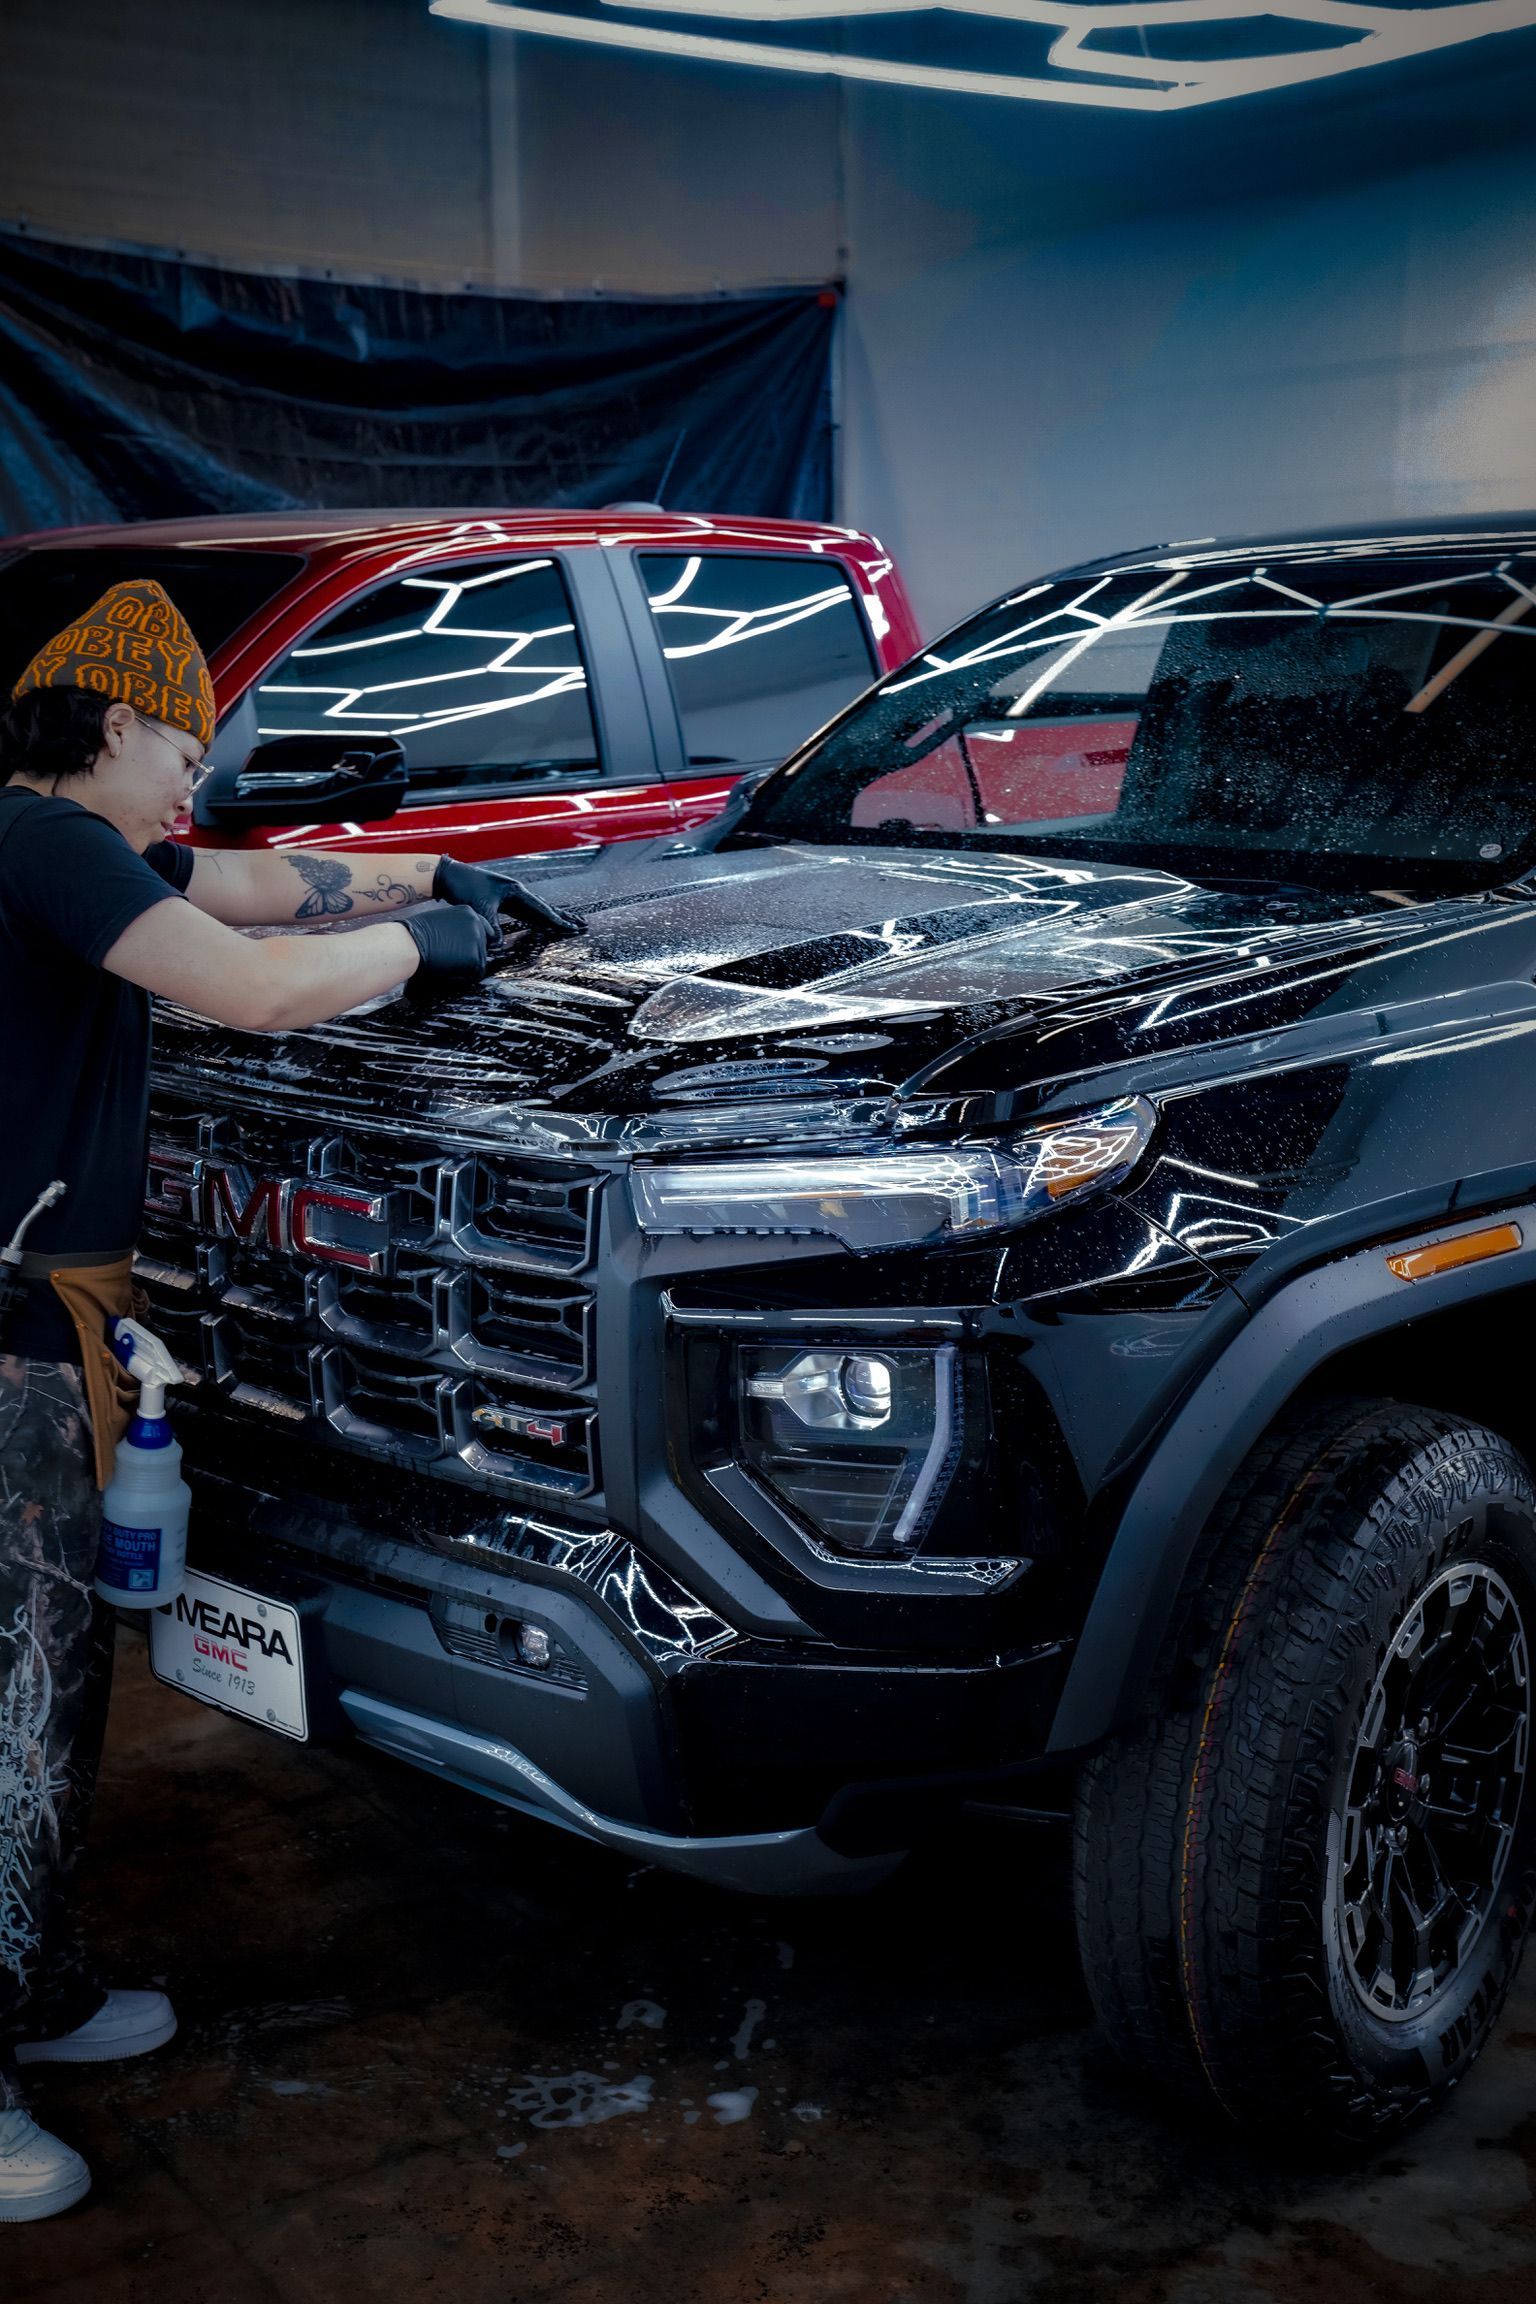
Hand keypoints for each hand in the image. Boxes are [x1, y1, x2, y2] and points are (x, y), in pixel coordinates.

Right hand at [402, 902, 495, 995]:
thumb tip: (460, 941)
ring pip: (480, 960)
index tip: (464, 950)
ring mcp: (477, 940)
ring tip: (447, 965)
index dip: (472, 942)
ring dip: (467, 966)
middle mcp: (476, 923)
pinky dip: (464, 977)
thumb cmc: (415, 935)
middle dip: (470, 954)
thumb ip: (455, 928)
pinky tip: (449, 972)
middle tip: (452, 960)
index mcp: (468, 912)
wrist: (409, 944)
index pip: (482, 928)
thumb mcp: (440, 921)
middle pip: (483, 945)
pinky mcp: (475, 957)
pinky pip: (476, 973)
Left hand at [432, 857, 581, 941]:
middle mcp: (516, 892)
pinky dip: (537, 919)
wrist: (449, 876)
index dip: (557, 920)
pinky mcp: (503, 900)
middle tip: (582, 924)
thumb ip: (491, 927)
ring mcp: (510, 895)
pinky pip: (525, 912)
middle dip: (563, 917)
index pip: (541, 909)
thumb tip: (498, 945)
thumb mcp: (479, 909)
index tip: (572, 928)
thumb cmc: (464, 888)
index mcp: (515, 892)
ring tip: (568, 924)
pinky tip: (541, 923)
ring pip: (537, 909)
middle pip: (545, 907)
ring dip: (552, 918)